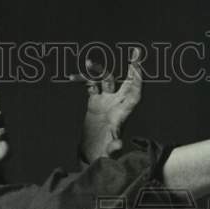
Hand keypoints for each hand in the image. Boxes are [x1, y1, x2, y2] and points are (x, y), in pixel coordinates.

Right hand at [72, 47, 142, 161]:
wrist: (92, 156)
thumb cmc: (102, 155)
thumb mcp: (108, 153)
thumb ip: (114, 149)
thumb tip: (119, 145)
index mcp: (122, 114)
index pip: (134, 94)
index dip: (137, 80)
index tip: (137, 67)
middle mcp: (116, 105)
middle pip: (127, 82)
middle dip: (133, 67)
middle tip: (137, 51)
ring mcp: (105, 102)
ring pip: (106, 80)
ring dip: (98, 71)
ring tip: (88, 65)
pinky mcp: (94, 103)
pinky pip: (91, 85)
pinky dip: (83, 79)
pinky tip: (72, 77)